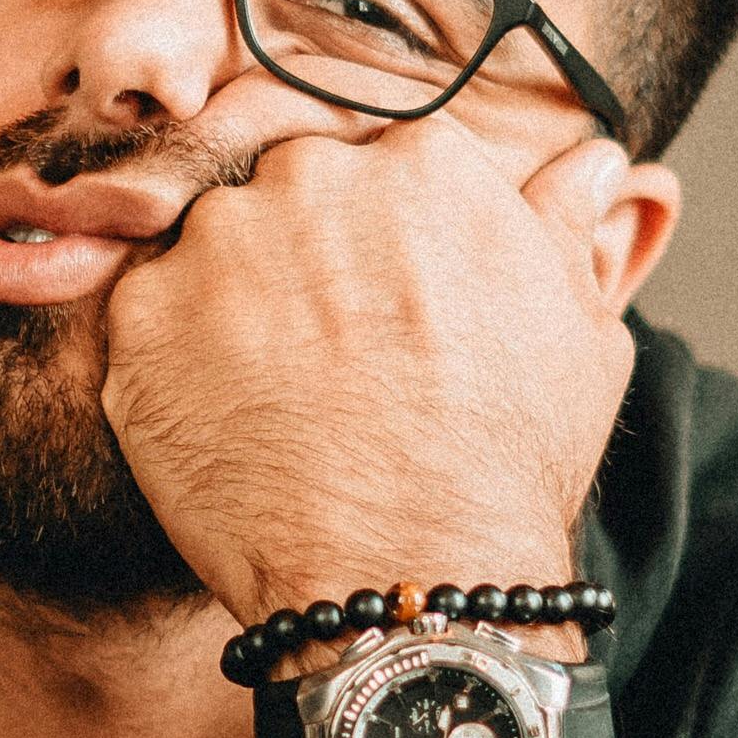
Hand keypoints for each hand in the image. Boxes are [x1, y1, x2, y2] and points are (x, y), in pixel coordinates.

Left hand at [101, 113, 642, 623]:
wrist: (411, 576)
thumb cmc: (508, 463)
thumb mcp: (580, 333)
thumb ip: (565, 227)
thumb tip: (594, 162)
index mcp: (426, 161)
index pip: (383, 167)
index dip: (384, 245)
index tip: (390, 308)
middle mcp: (315, 175)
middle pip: (293, 191)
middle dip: (306, 260)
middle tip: (331, 358)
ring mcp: (220, 241)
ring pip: (215, 247)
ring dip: (236, 304)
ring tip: (281, 399)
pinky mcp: (142, 312)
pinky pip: (148, 313)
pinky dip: (176, 361)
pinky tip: (230, 422)